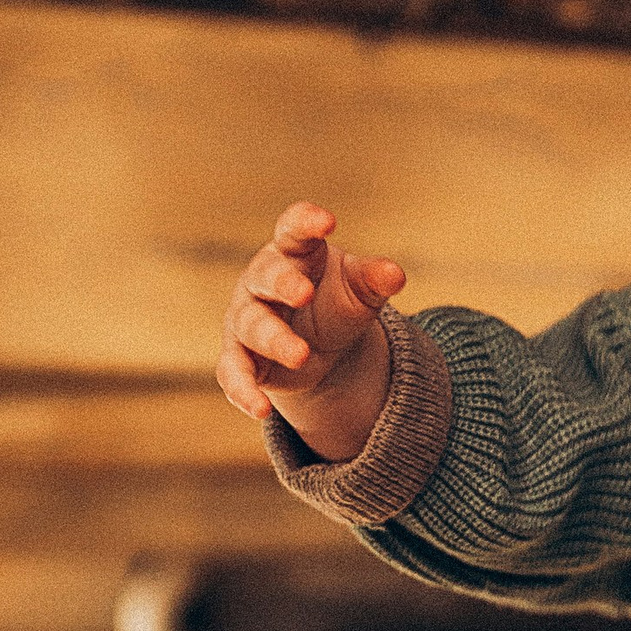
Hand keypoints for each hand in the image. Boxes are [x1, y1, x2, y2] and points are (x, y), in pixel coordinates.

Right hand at [219, 200, 405, 459]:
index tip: (327, 222)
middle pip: (266, 276)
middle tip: (303, 293)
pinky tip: (259, 409)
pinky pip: (234, 372)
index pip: (293, 229)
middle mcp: (261, 281)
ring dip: (275, 340)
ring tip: (302, 355)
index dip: (306, 222)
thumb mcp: (360, 291)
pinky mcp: (240, 357)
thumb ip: (373, 280)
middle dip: (283, 284)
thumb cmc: (335, 302)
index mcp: (294, 253)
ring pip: (252, 326)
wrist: (319, 347)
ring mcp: (246, 318)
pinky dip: (244, 390)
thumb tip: (395, 274)